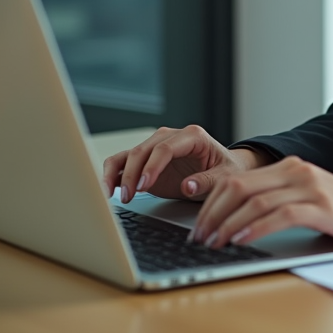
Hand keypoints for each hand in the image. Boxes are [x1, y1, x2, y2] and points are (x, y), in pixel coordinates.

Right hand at [101, 125, 273, 202]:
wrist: (224, 170)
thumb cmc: (226, 169)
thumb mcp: (225, 176)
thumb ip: (207, 181)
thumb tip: (188, 186)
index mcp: (193, 136)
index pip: (165, 147)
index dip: (152, 166)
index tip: (144, 185)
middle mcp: (171, 137)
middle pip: (143, 150)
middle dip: (132, 174)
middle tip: (129, 196)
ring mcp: (156, 147)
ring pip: (129, 154)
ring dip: (118, 174)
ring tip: (114, 195)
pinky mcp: (146, 161)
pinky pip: (123, 163)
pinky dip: (112, 174)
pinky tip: (107, 189)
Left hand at [191, 155, 332, 248]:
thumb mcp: (306, 199)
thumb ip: (276, 200)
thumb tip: (234, 220)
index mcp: (289, 167)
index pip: (237, 179)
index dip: (210, 201)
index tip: (196, 223)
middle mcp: (297, 171)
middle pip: (239, 187)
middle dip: (212, 213)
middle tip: (199, 237)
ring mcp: (310, 186)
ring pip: (255, 202)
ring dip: (227, 224)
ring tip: (213, 242)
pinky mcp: (322, 206)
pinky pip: (280, 215)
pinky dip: (255, 228)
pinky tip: (241, 240)